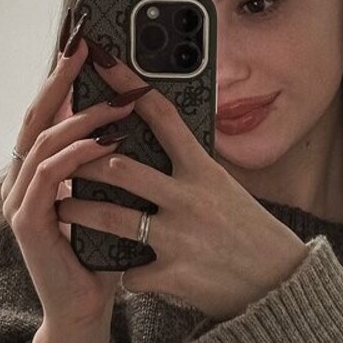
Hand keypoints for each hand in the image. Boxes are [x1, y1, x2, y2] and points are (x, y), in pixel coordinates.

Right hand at [1, 31, 142, 331]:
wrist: (86, 310)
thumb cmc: (101, 252)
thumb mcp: (107, 196)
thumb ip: (107, 159)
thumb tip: (136, 113)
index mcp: (37, 172)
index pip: (47, 114)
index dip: (62, 78)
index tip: (83, 44)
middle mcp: (20, 181)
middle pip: (35, 117)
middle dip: (60, 80)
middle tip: (86, 48)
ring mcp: (18, 200)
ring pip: (44, 141)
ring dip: (82, 116)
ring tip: (116, 99)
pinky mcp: (27, 222)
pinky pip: (50, 176)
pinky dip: (78, 154)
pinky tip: (106, 141)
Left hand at [56, 49, 309, 322]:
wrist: (280, 282)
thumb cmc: (249, 231)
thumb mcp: (225, 188)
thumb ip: (190, 167)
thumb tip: (159, 140)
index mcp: (205, 170)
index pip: (162, 116)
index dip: (128, 84)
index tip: (103, 59)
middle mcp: (190, 198)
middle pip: (122, 169)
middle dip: (85, 163)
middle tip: (62, 158)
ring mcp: (179, 238)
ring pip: (112, 219)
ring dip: (81, 211)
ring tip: (62, 207)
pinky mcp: (172, 275)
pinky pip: (130, 273)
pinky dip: (123, 273)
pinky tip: (116, 273)